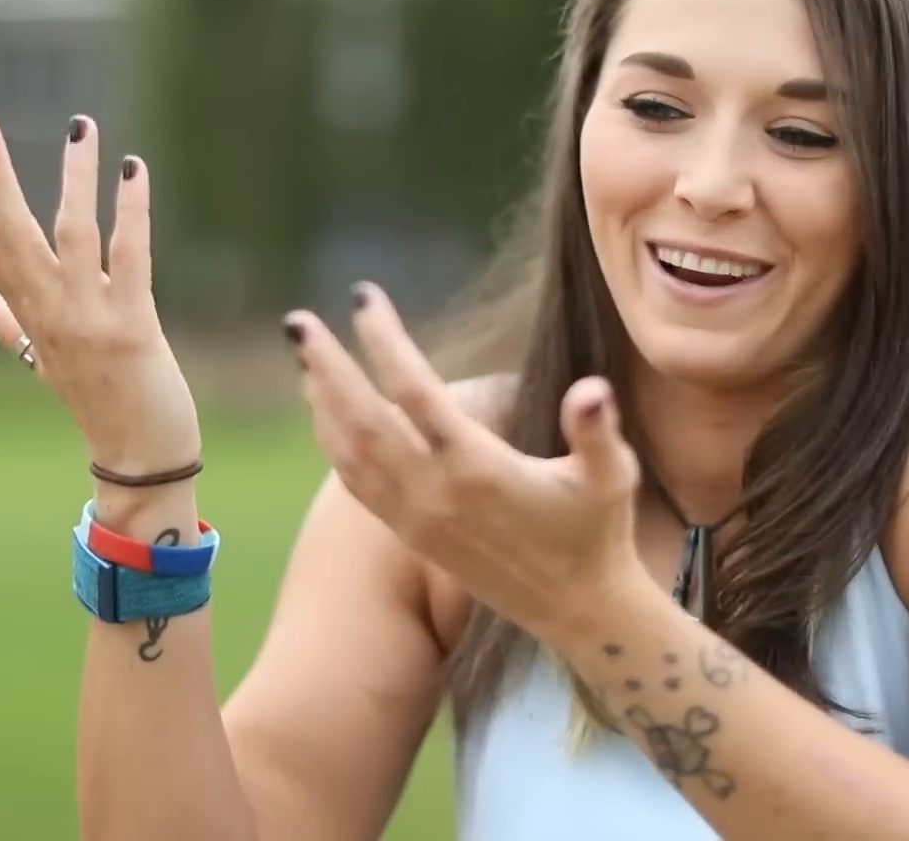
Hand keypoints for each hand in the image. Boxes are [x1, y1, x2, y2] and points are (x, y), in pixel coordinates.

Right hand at [0, 115, 199, 478]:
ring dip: (76, 177)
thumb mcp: (41, 361)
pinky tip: (133, 170)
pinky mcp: (132, 325)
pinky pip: (129, 257)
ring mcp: (88, 317)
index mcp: (28, 314)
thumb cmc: (97, 401)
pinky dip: (132, 211)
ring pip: (72, 233)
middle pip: (12, 234)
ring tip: (82, 126)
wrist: (137, 455)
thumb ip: (4, 321)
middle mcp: (50, 311)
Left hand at [283, 282, 655, 641]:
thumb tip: (593, 389)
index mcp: (479, 469)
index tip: (363, 297)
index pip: (414, 392)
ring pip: (349, 453)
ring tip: (303, 353)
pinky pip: (355, 482)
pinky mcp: (411, 533)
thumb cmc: (597, 531)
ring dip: (320, 400)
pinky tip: (323, 411)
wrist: (576, 610)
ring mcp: (416, 517)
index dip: (384, 340)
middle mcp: (436, 493)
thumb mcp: (612, 477)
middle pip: (361, 420)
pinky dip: (332, 441)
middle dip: (326, 366)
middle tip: (296, 321)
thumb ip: (597, 431)